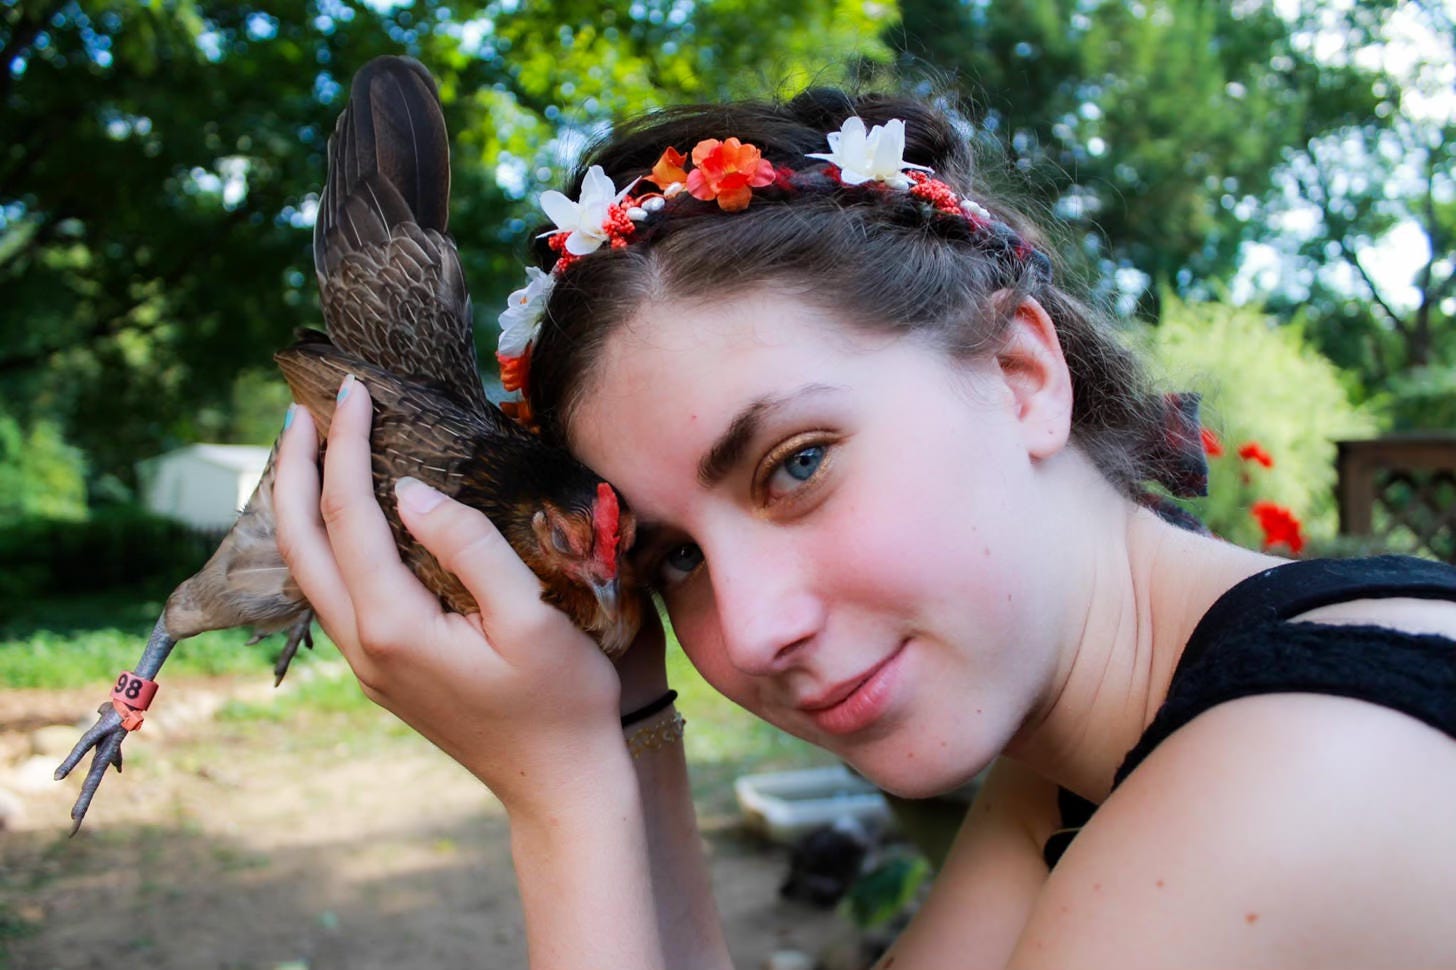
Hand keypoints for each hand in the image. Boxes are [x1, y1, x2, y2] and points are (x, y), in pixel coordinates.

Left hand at [272, 379, 629, 815]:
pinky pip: (333, 593)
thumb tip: (408, 490)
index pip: (349, 516)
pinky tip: (346, 521)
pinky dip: (325, 543)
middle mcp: (365, 645)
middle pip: (300, 544)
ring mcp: (369, 664)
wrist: (560, 783)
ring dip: (300, 508)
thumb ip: (471, 547)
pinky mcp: (384, 670)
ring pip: (308, 573)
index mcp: (395, 626)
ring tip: (310, 454)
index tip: (354, 390)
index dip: (345, 446)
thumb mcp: (531, 618)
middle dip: (292, 471)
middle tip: (301, 410)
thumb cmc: (562, 699)